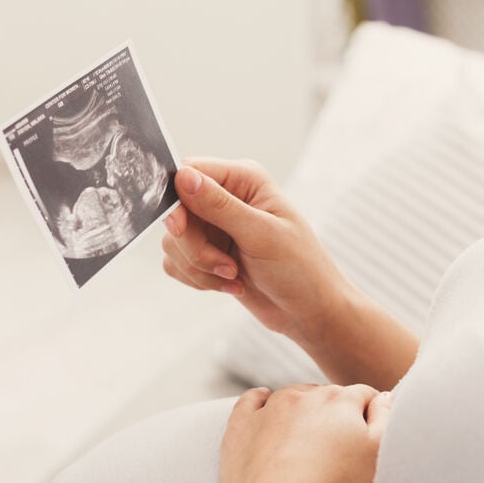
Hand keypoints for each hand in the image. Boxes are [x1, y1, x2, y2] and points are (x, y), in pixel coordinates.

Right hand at [162, 158, 350, 340]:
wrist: (309, 310)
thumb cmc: (300, 268)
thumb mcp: (261, 234)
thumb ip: (220, 206)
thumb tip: (183, 177)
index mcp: (243, 180)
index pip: (189, 172)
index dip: (177, 200)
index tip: (181, 229)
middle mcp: (226, 198)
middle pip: (176, 212)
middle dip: (195, 247)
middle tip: (226, 266)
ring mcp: (216, 227)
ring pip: (174, 242)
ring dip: (199, 268)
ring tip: (234, 277)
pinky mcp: (208, 254)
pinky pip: (177, 263)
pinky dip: (198, 279)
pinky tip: (231, 285)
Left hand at [219, 384, 392, 482]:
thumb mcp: (377, 456)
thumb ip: (385, 419)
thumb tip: (384, 396)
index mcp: (340, 401)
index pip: (363, 395)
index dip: (370, 411)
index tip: (370, 432)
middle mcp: (304, 396)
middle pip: (327, 395)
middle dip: (336, 412)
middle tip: (339, 443)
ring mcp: (269, 409)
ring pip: (292, 396)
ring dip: (302, 408)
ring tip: (307, 435)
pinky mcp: (241, 427)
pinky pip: (252, 401)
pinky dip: (261, 402)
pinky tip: (266, 406)